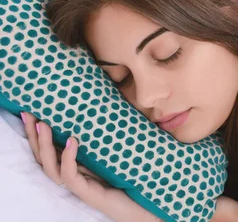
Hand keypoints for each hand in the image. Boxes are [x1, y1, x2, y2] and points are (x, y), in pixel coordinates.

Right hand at [22, 112, 159, 221]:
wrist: (140, 200)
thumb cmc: (127, 172)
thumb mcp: (111, 150)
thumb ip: (102, 135)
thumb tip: (103, 106)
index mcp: (73, 165)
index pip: (47, 150)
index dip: (36, 133)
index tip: (30, 111)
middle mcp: (70, 175)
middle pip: (42, 157)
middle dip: (33, 136)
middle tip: (29, 114)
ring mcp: (76, 184)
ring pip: (50, 167)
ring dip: (44, 145)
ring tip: (44, 124)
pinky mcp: (85, 191)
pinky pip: (69, 175)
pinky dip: (68, 158)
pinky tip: (72, 141)